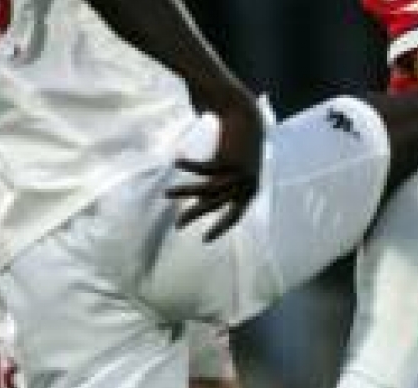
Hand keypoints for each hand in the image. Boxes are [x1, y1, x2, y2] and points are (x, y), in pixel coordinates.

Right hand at [167, 92, 264, 241]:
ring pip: (208, 189)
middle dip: (196, 214)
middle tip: (178, 225)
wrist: (247, 117)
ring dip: (186, 192)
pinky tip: (177, 160)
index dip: (220, 227)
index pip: (235, 215)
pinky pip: (204, 168)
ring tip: (167, 194)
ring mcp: (238, 173)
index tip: (205, 239)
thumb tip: (202, 203)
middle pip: (217, 205)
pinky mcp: (228, 159)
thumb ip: (219, 185)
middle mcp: (246, 185)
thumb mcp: (230, 169)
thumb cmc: (236, 145)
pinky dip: (189, 165)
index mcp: (250, 191)